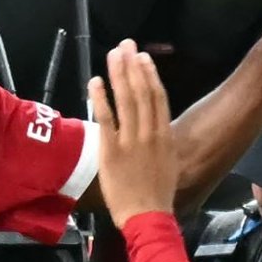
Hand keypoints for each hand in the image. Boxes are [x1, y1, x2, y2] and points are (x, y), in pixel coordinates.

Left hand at [88, 39, 177, 228]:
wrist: (147, 216)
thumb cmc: (156, 195)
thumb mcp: (166, 163)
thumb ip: (159, 143)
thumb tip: (154, 128)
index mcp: (164, 135)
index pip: (158, 97)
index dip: (150, 74)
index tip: (142, 58)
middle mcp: (149, 132)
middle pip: (141, 91)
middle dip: (133, 65)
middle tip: (125, 45)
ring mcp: (130, 140)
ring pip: (126, 99)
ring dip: (118, 74)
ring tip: (113, 54)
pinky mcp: (112, 150)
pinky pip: (106, 119)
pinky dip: (100, 99)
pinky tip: (95, 81)